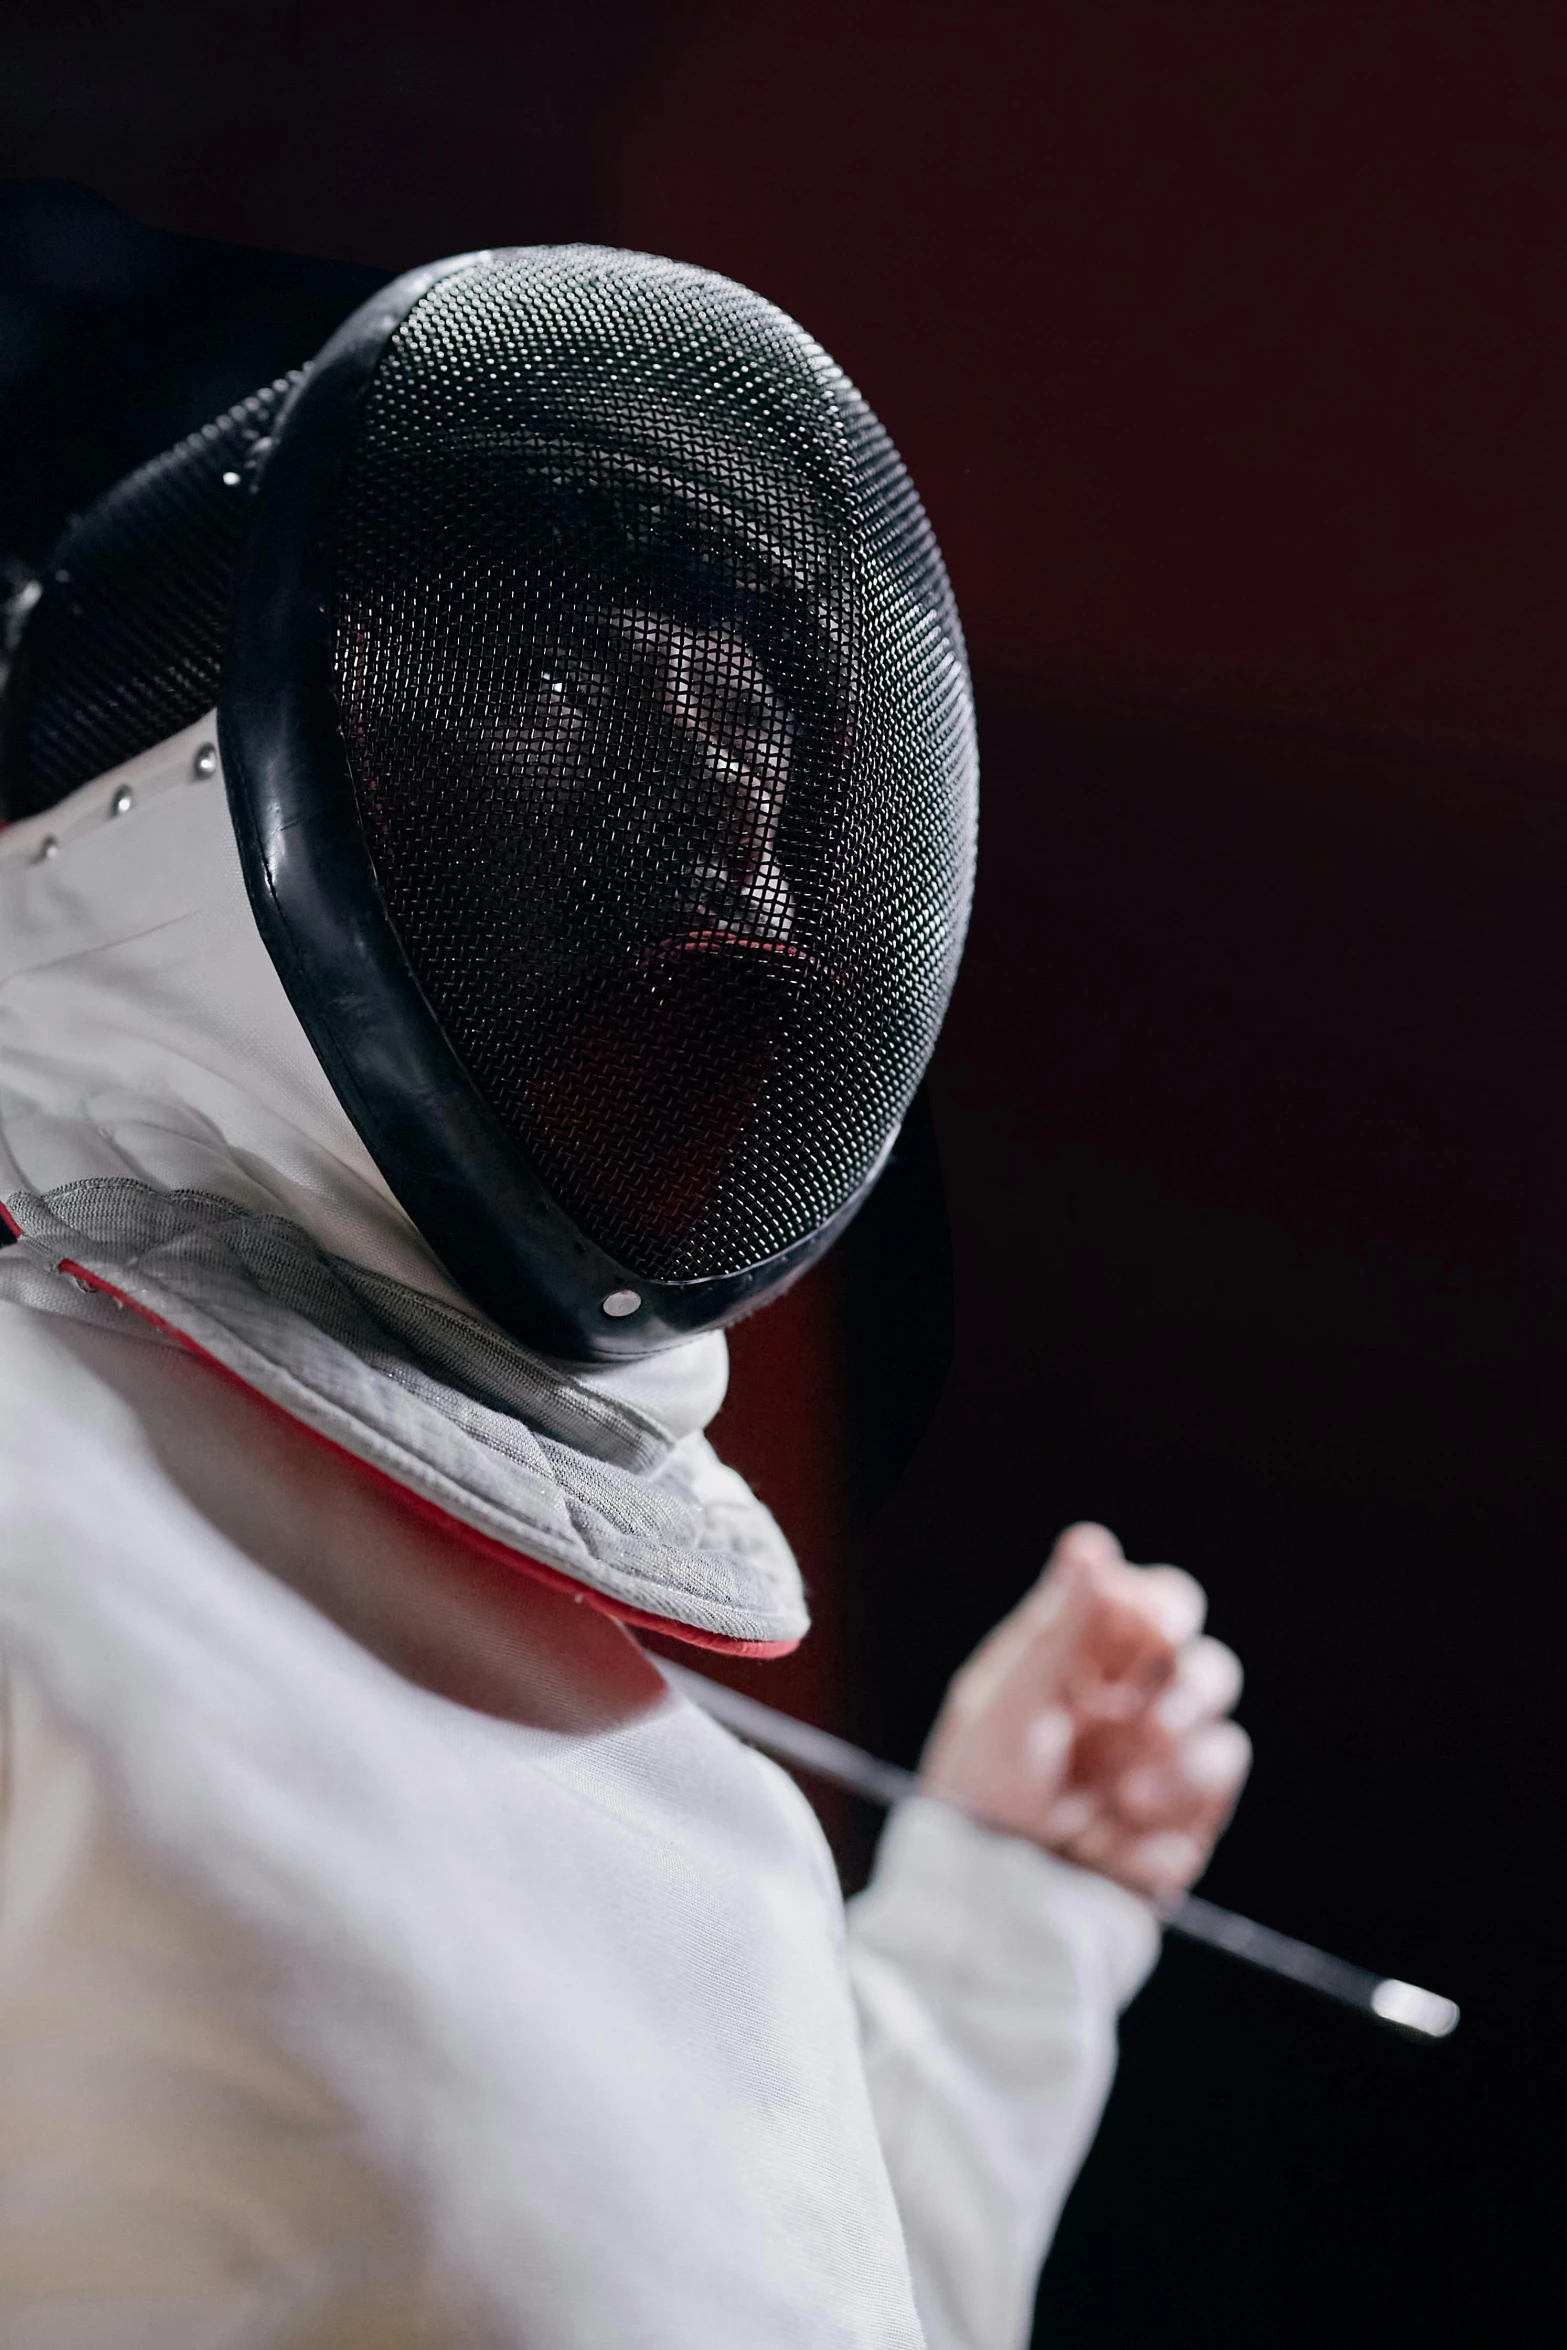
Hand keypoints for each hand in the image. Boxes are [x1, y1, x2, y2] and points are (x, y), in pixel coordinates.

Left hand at [919, 1522, 1249, 1899]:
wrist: (993, 1908)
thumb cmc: (980, 1793)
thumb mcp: (1009, 1703)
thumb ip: (1058, 1627)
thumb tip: (1092, 1543)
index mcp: (1084, 1660)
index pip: (1157, 1604)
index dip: (1163, 1610)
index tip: (1149, 1632)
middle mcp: (1131, 1704)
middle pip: (1204, 1662)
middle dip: (1184, 1688)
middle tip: (1147, 1721)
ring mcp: (1162, 1762)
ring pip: (1221, 1728)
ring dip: (1180, 1759)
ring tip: (1123, 1796)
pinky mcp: (1185, 1820)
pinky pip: (1214, 1792)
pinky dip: (1176, 1811)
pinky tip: (1119, 1841)